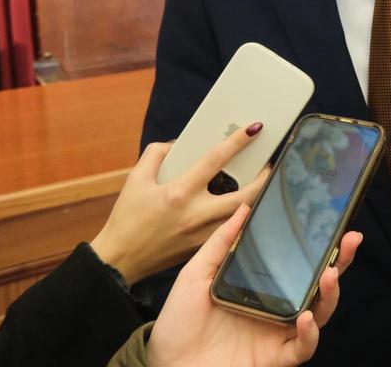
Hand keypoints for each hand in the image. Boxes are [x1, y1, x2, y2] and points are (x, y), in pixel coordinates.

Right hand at [90, 124, 269, 283]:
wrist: (119, 261)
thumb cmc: (126, 218)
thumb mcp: (136, 179)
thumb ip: (157, 155)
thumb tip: (179, 144)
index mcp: (179, 193)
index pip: (215, 161)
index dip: (237, 142)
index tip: (254, 129)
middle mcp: (196, 214)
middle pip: (245, 194)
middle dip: (264, 177)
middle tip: (270, 164)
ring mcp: (203, 235)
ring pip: (243, 215)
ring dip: (256, 198)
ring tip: (262, 184)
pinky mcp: (203, 249)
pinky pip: (230, 230)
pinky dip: (240, 216)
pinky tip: (244, 207)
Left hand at [146, 204, 362, 366]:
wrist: (165, 364)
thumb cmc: (179, 323)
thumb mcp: (197, 274)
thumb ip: (222, 242)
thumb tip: (245, 207)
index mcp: (264, 285)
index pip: (300, 261)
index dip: (321, 244)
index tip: (335, 221)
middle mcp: (278, 307)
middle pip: (320, 284)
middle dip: (341, 261)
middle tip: (350, 239)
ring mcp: (279, 333)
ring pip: (321, 313)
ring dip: (330, 293)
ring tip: (329, 274)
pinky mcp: (275, 358)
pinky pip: (303, 347)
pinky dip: (310, 334)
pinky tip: (305, 317)